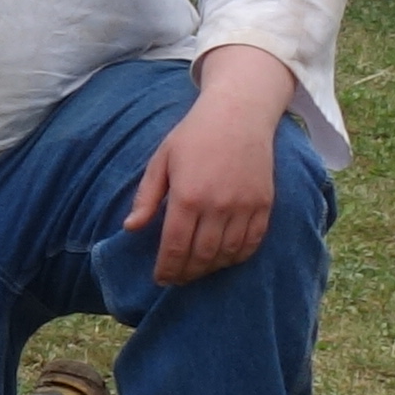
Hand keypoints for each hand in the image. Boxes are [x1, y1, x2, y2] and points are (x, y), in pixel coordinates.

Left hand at [121, 48, 292, 285]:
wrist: (238, 115)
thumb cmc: (193, 135)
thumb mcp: (161, 160)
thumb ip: (147, 197)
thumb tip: (130, 228)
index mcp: (187, 196)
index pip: (174, 246)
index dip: (167, 268)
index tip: (160, 279)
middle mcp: (217, 206)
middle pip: (201, 256)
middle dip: (186, 273)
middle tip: (177, 279)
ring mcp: (244, 207)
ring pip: (227, 254)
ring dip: (210, 268)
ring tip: (197, 270)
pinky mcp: (264, 205)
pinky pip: (252, 242)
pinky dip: (237, 257)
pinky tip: (224, 259)